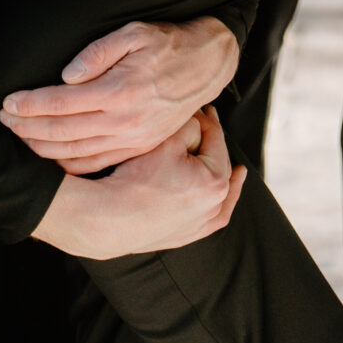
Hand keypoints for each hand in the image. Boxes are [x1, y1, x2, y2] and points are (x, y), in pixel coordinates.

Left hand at [0, 16, 240, 171]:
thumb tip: (66, 75)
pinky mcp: (138, 149)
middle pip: (61, 132)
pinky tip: (50, 157)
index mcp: (120, 89)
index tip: (7, 101)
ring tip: (18, 135)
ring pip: (74, 153)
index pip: (61, 102)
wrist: (206, 65)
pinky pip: (95, 164)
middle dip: (26, 127)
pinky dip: (67, 165)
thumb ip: (98, 52)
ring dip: (40, 147)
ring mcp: (131, 139)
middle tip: (3, 119)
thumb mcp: (135, 32)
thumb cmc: (167, 43)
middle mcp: (124, 120)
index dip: (30, 104)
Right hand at [31, 107, 244, 260]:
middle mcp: (213, 205)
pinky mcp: (187, 235)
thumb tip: (199, 120)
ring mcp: (201, 223)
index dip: (206, 118)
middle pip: (217, 161)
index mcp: (215, 181)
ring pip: (218, 189)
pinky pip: (214, 218)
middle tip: (202, 121)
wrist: (109, 218)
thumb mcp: (166, 140)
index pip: (215, 138)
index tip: (199, 106)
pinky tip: (232, 189)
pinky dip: (224, 203)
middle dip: (209, 140)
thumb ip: (190, 125)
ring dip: (219, 168)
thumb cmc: (136, 178)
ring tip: (225, 152)